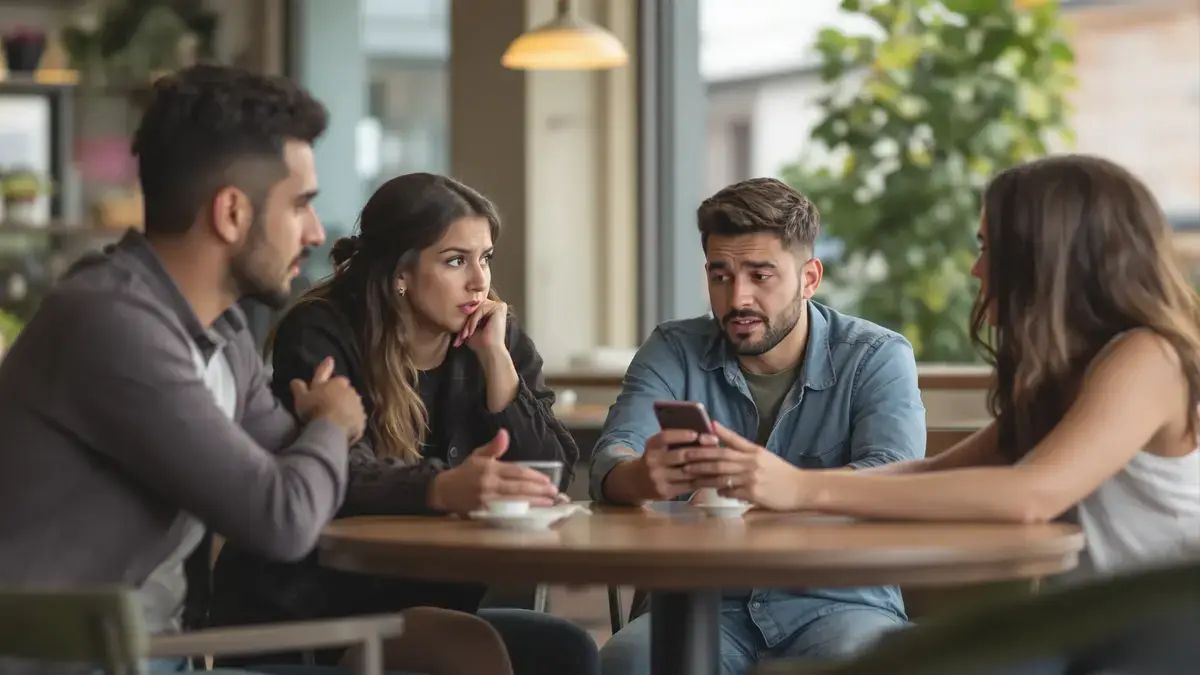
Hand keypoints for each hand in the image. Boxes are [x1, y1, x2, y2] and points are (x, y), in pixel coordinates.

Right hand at [290, 357, 365, 442]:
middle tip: (328, 407)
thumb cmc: (315, 409)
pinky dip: (351, 422)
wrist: (331, 429)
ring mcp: (358, 406)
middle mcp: (351, 391)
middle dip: (339, 397)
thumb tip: (295, 381)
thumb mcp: (302, 398)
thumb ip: (299, 388)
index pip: (337, 380)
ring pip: (353, 406)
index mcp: (338, 382)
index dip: (331, 387)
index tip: (326, 393)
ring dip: (346, 410)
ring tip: (335, 420)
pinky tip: (343, 429)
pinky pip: (357, 420)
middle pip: (346, 392)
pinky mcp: (362, 420)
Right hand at [427, 429, 558, 513]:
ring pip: (514, 501)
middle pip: (518, 487)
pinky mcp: (483, 513)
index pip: (516, 471)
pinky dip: (520, 513)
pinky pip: (505, 513)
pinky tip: (532, 513)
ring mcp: (486, 500)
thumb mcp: (478, 456)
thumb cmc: (465, 473)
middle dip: (538, 490)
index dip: (533, 476)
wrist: (443, 491)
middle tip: (554, 493)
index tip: (547, 480)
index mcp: (489, 468)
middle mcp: (488, 483)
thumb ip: (494, 447)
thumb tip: (504, 433)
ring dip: (534, 503)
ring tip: (549, 503)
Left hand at [456, 299, 507, 352]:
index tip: (459, 334)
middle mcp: (497, 306)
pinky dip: (473, 321)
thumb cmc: (480, 343)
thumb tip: (460, 306)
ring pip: (476, 309)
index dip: (465, 318)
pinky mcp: (499, 307)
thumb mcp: (469, 327)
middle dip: (466, 321)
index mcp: (492, 310)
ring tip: (465, 335)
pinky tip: (471, 332)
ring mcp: (499, 306)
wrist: (490, 352)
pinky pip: (480, 310)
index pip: (474, 307)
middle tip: (461, 336)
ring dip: (468, 322)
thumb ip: (466, 317)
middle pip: (474, 307)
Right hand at [628, 429, 717, 500]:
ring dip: (705, 467)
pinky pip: (688, 485)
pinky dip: (702, 480)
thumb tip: (702, 434)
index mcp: (651, 446)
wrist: (635, 482)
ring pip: (687, 472)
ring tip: (720, 461)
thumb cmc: (655, 460)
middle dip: (701, 451)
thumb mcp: (658, 448)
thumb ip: (674, 442)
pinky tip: (713, 476)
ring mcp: (658, 478)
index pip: (665, 437)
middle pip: (680, 455)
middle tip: (717, 446)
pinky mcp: (665, 491)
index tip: (696, 433)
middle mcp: (652, 461)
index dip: (681, 435)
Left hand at [685, 422, 801, 510]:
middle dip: (700, 460)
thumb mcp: (761, 454)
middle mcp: (752, 464)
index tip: (693, 442)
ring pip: (722, 477)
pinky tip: (713, 490)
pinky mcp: (754, 495)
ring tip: (690, 476)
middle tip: (684, 459)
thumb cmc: (780, 471)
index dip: (709, 444)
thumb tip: (717, 428)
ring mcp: (752, 480)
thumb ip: (740, 444)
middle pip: (721, 460)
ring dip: (704, 477)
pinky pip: (732, 492)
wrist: (801, 488)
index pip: (728, 445)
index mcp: (754, 452)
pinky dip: (721, 491)